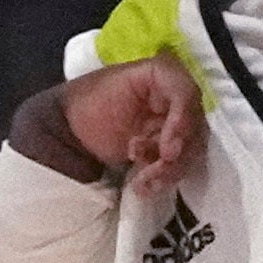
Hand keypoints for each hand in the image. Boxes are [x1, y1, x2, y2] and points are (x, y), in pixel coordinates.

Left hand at [8, 57, 205, 193]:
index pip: (188, 95)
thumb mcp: (115, 82)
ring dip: (168, 171)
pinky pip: (178, 167)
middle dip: (176, 155)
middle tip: (153, 170)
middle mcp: (174, 100)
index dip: (183, 124)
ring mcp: (173, 127)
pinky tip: (142, 186)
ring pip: (190, 152)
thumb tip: (182, 98)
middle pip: (195, 129)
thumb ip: (153, 81)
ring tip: (142, 182)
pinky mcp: (167, 150)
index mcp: (163, 76)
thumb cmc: (88, 103)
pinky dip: (162, 179)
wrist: (68, 132)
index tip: (168, 151)